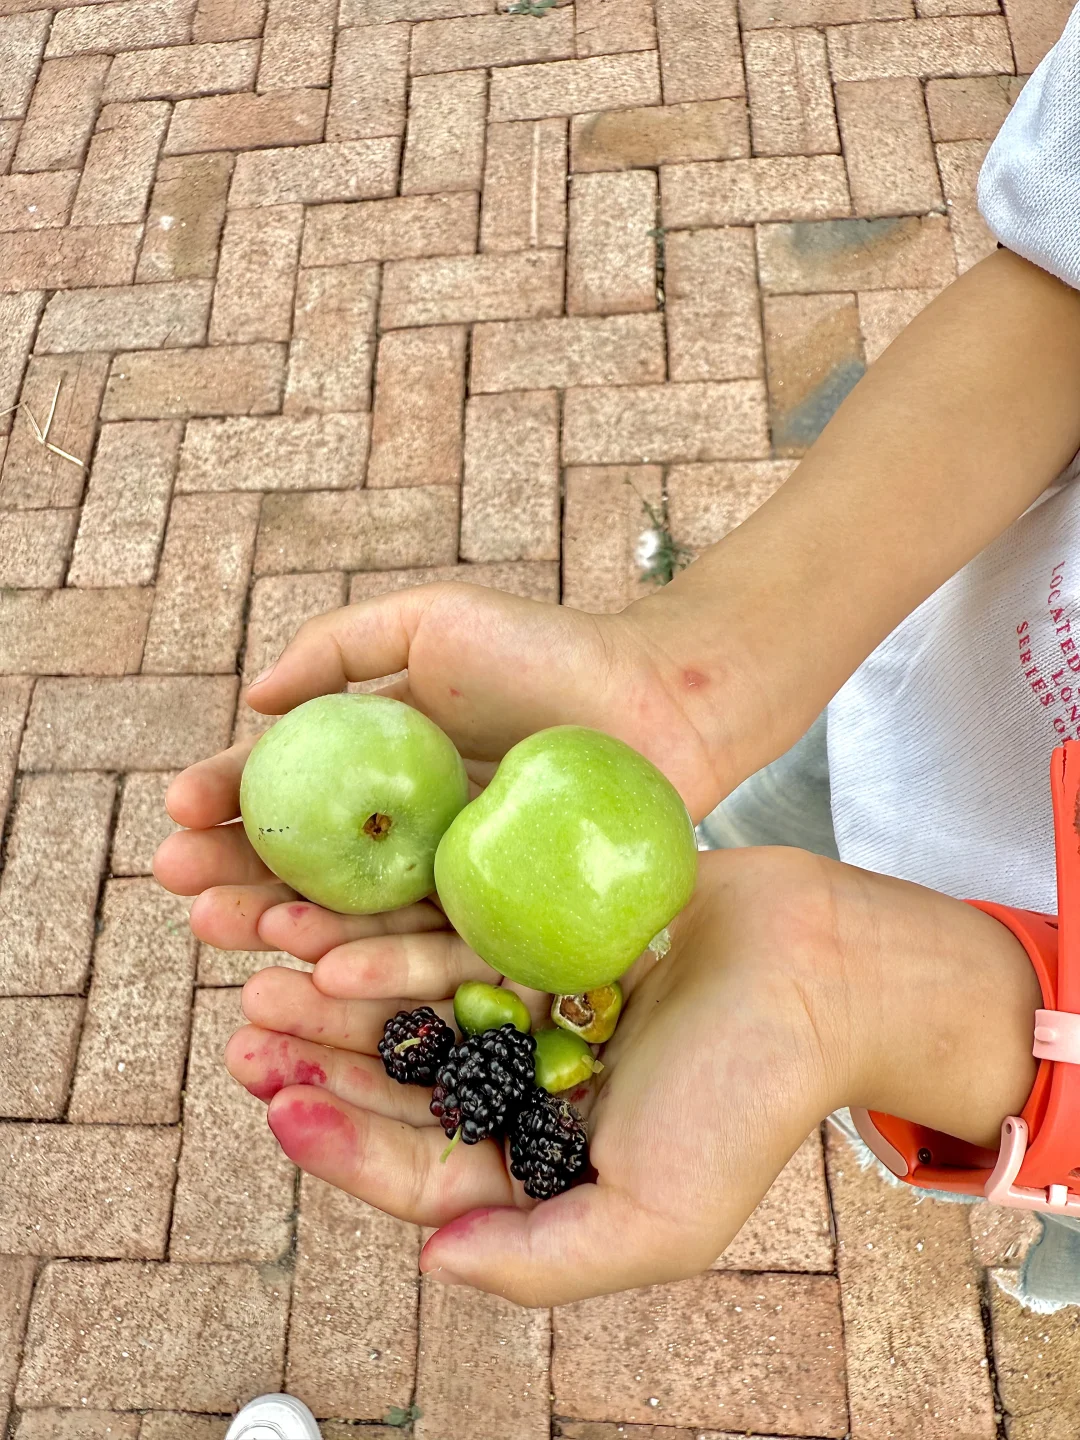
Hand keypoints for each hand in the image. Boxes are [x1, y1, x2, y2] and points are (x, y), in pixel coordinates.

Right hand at [154, 581, 744, 950]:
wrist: (659, 701)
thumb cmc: (548, 652)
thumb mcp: (433, 622)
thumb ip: (340, 646)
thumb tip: (252, 700)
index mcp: (378, 771)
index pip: (286, 795)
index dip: (226, 804)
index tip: (177, 814)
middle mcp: (402, 836)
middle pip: (304, 868)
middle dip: (233, 878)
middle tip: (179, 887)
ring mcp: (446, 887)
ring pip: (351, 919)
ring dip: (279, 926)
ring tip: (220, 925)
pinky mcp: (497, 930)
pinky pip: (427, 951)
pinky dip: (370, 960)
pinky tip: (318, 964)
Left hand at [223, 845, 1042, 1306]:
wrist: (822, 973)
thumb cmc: (751, 1100)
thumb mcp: (657, 1217)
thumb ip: (542, 1258)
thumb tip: (432, 1264)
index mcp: (548, 1160)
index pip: (423, 1167)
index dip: (344, 1144)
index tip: (277, 1110)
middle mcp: (529, 1083)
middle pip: (403, 1080)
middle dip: (321, 1064)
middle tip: (244, 1039)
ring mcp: (533, 1005)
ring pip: (415, 1005)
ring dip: (338, 996)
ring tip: (261, 977)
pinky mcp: (542, 933)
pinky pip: (456, 936)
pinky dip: (396, 937)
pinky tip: (336, 930)